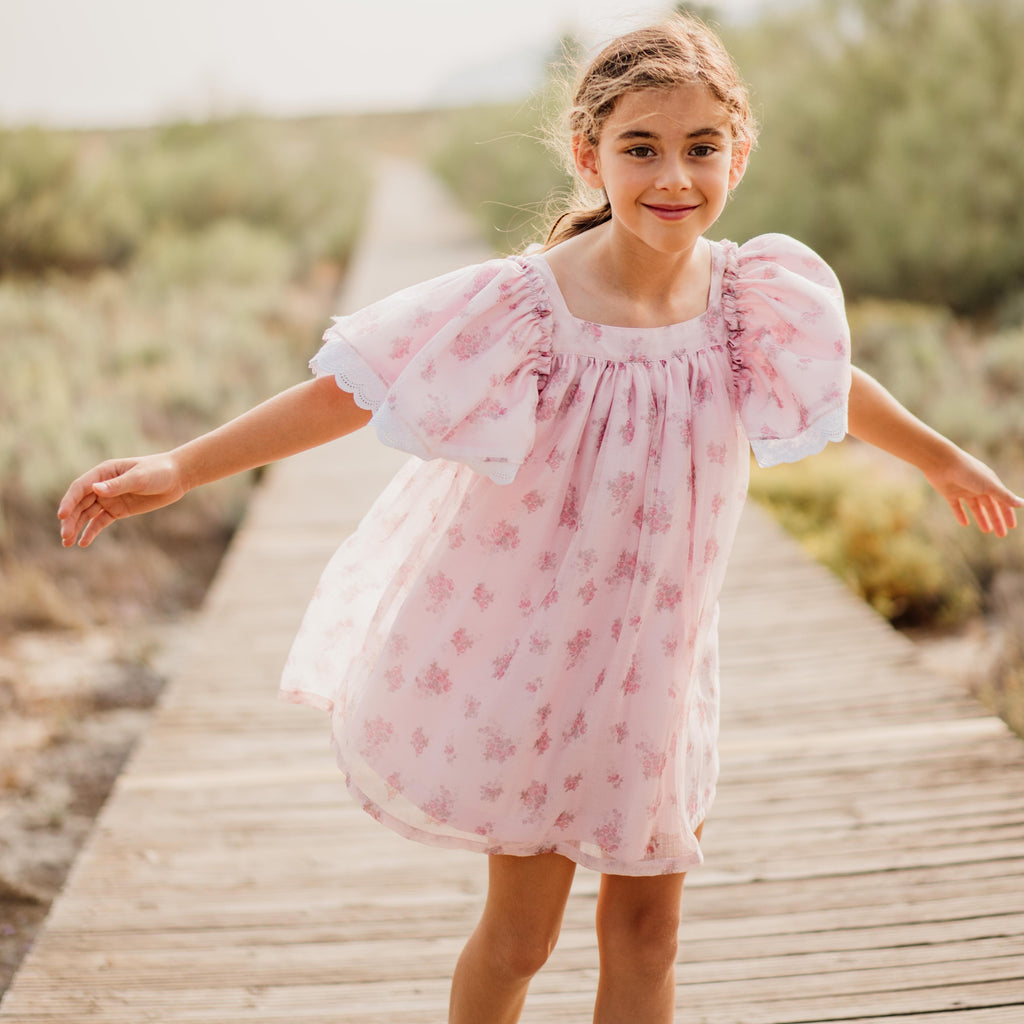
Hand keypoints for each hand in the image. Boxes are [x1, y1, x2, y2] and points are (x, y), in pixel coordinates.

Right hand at [57, 452, 187, 547]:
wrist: (176, 478)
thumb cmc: (158, 472)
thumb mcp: (139, 478)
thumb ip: (118, 485)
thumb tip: (96, 489)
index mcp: (103, 472)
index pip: (80, 488)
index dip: (69, 501)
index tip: (62, 516)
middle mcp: (102, 485)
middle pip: (80, 504)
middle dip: (70, 520)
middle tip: (64, 536)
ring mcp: (109, 499)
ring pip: (87, 514)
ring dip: (76, 527)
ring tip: (67, 543)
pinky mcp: (118, 510)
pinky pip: (100, 522)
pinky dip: (91, 531)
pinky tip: (83, 543)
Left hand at [922, 449, 1022, 536]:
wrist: (942, 463)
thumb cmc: (968, 472)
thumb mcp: (989, 486)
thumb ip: (1004, 496)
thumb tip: (1022, 504)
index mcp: (990, 483)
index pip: (1002, 502)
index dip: (1007, 514)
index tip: (1011, 527)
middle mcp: (978, 487)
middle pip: (990, 507)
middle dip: (996, 520)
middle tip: (1001, 535)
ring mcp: (964, 490)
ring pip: (975, 507)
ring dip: (981, 519)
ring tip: (987, 531)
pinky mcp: (949, 493)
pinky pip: (957, 506)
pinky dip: (961, 515)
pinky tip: (964, 524)